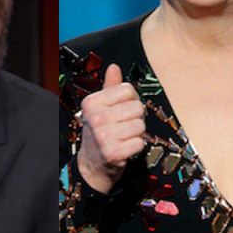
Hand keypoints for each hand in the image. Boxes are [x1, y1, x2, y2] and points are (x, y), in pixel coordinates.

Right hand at [77, 64, 146, 192]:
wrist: (93, 165)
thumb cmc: (100, 132)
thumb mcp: (101, 108)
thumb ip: (110, 87)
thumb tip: (114, 67)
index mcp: (92, 103)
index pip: (128, 90)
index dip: (131, 100)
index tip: (122, 110)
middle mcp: (95, 118)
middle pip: (137, 107)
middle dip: (136, 118)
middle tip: (123, 126)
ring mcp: (103, 136)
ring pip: (140, 125)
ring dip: (137, 133)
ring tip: (124, 137)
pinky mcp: (113, 153)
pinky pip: (140, 143)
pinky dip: (136, 147)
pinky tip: (125, 148)